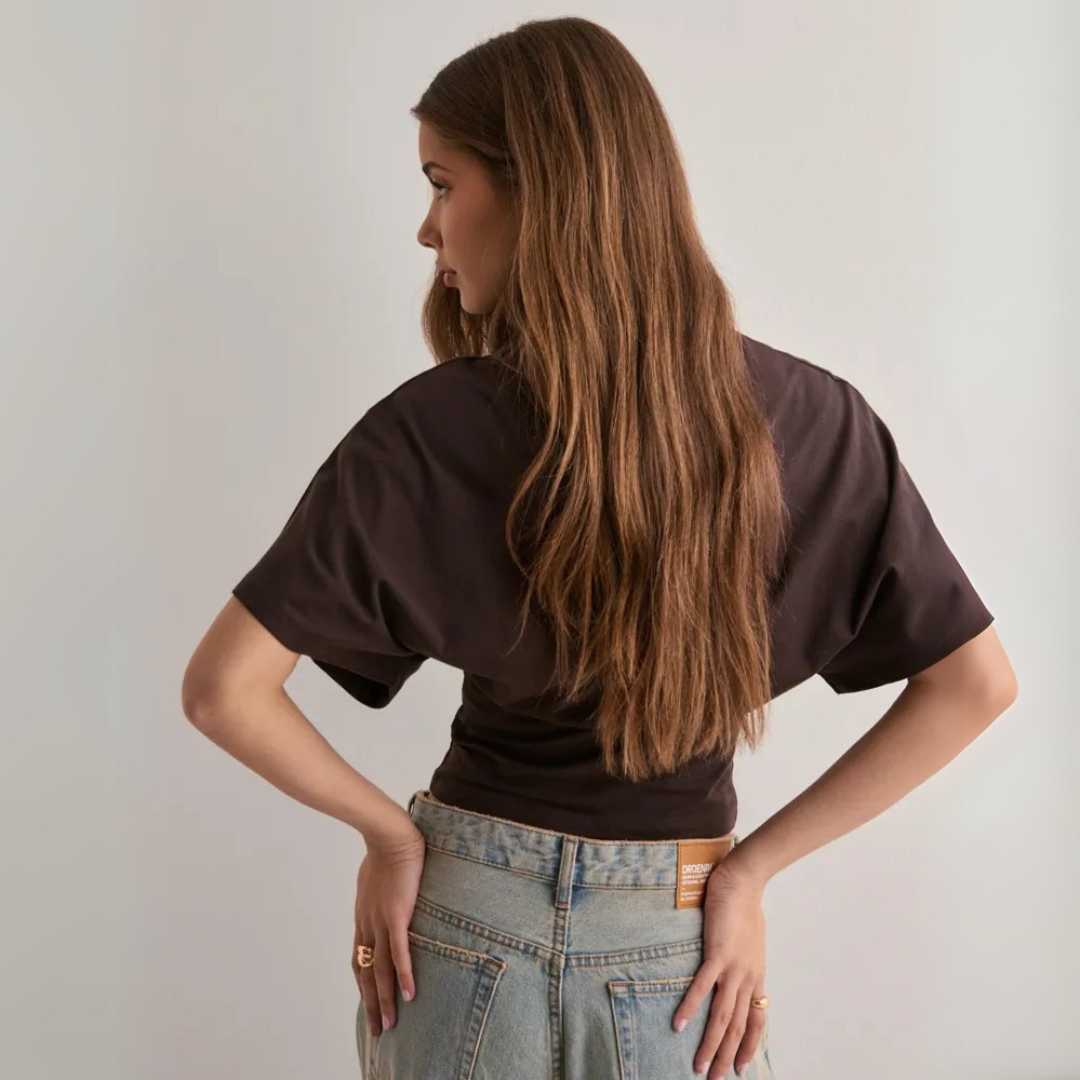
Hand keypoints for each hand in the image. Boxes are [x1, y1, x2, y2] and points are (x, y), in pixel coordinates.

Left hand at [352, 822, 426, 1039]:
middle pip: (365, 974)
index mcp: (363, 918)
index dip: (363, 986)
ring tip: (390, 1024)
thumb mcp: (374, 877)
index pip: (358, 960)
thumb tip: (385, 893)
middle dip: (371, 1004)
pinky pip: (399, 952)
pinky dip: (404, 975)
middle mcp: (367, 925)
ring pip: (379, 971)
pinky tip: (410, 994)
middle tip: (377, 1030)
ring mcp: (380, 922)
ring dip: (384, 1000)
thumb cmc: (384, 849)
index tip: (369, 1005)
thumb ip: (378, 892)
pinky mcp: (396, 915)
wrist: (389, 835)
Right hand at [672, 860, 768, 1077]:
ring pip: (723, 1015)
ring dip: (711, 1044)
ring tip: (699, 1066)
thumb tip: (737, 965)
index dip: (749, 1046)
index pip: (757, 1021)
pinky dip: (691, 1007)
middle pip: (738, 1027)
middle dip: (727, 1056)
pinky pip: (703, 986)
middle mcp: (747, 978)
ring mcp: (733, 967)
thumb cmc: (745, 906)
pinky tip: (679, 1024)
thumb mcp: (751, 941)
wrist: (743, 882)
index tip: (741, 1068)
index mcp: (755, 976)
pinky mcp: (718, 953)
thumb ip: (744, 958)